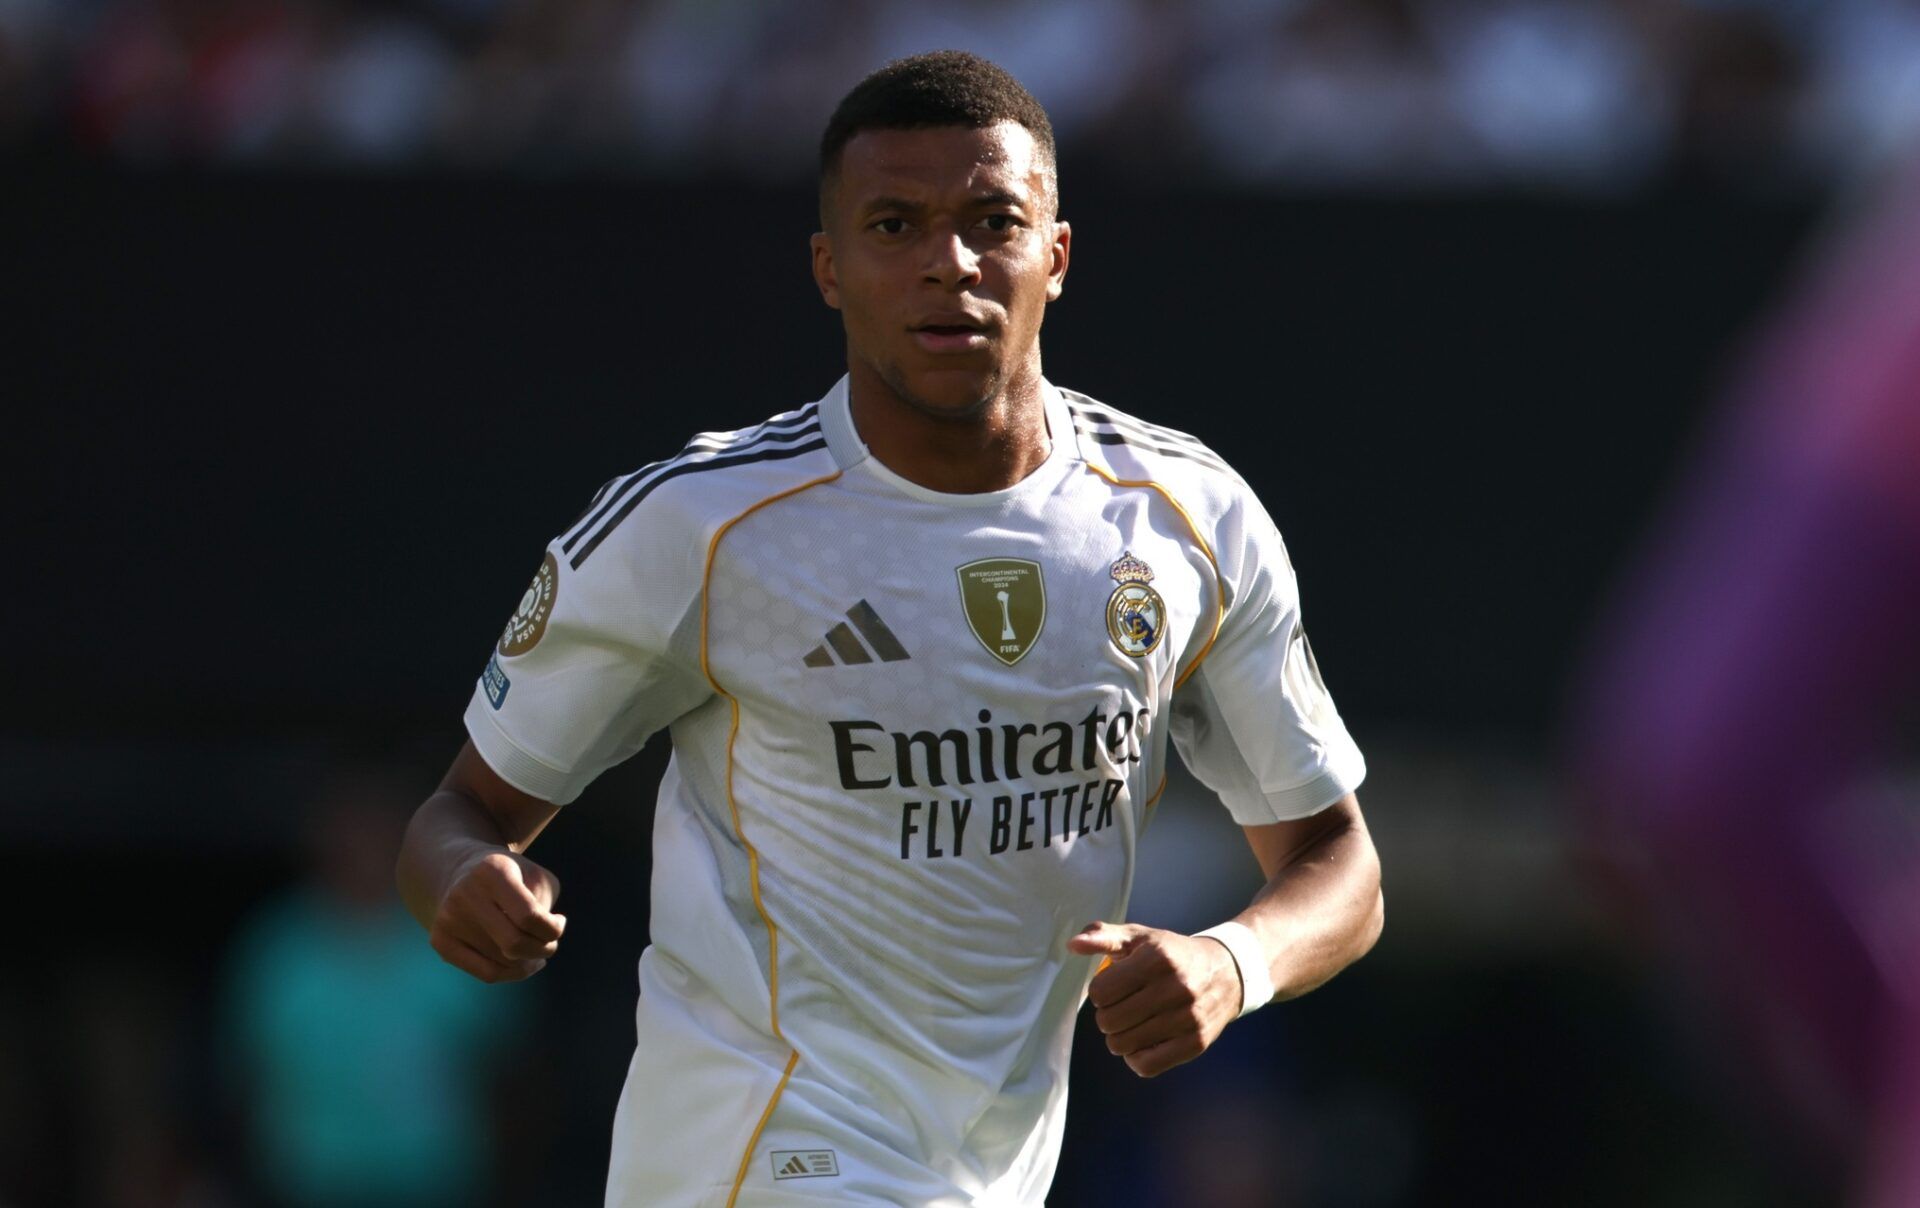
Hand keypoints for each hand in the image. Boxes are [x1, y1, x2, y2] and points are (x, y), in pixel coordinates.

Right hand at [429, 850, 565, 983]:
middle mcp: (465, 895)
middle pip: (514, 944)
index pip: (529, 917)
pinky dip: (513, 974)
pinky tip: (522, 962)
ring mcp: (448, 920)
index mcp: (492, 871)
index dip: (554, 929)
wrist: (463, 872)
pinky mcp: (440, 941)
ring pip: (503, 963)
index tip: (558, 921)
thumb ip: (546, 906)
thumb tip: (541, 942)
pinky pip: (488, 974)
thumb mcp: (537, 877)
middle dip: (543, 949)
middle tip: (550, 944)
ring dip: (530, 962)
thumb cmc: (513, 878)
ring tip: (536, 949)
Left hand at [1067, 921, 1242, 1077]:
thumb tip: (1073, 945)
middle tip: (1121, 1007)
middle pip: (1109, 1022)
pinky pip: (1147, 1067)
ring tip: (1132, 1023)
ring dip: (1119, 1037)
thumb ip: (1103, 936)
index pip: (1100, 992)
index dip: (1100, 991)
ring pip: (1123, 1046)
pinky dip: (1136, 1058)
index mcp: (1157, 958)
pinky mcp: (1196, 1044)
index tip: (1113, 987)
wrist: (1227, 972)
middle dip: (1107, 1015)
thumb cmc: (1173, 954)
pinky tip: (1143, 1041)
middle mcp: (1175, 988)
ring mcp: (1188, 1018)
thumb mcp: (1140, 937)